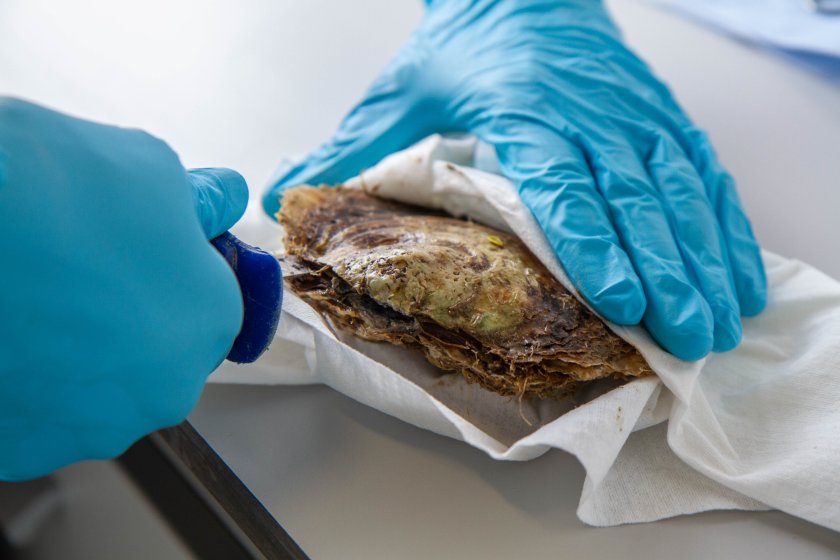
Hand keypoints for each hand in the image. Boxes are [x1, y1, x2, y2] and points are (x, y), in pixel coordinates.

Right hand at [0, 98, 246, 479]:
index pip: (209, 301)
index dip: (172, 268)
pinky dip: (24, 381)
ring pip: (96, 388)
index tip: (139, 244)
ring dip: (74, 353)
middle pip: (155, 351)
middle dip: (126, 314)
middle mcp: (164, 389)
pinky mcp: (21, 450)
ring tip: (28, 296)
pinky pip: (36, 414)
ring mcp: (91, 428)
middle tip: (73, 267)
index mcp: (208, 320)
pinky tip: (7, 334)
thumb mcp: (146, 165)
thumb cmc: (45, 190)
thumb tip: (222, 198)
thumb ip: (200, 197)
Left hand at [263, 0, 765, 360]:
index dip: (592, 242)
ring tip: (718, 322)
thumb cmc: (461, 47)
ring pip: (678, 190)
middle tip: (683, 336)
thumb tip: (285, 195)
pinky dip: (724, 227)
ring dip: (702, 259)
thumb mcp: (398, 89)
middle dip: (662, 271)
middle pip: (633, 198)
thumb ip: (349, 145)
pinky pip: (701, 173)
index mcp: (525, 107)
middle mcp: (591, 113)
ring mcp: (635, 115)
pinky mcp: (660, 118)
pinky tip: (738, 276)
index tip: (616, 298)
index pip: (562, 182)